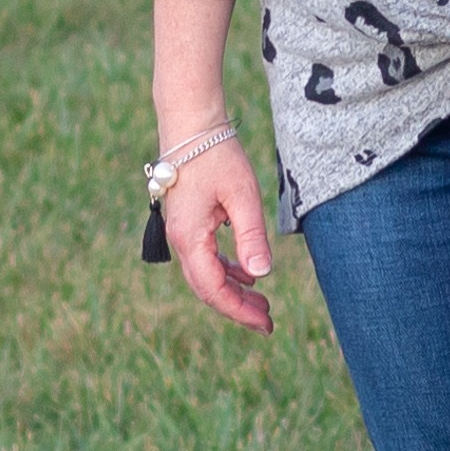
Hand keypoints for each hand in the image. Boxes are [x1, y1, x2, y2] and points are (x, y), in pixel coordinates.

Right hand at [161, 137, 274, 333]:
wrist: (191, 126)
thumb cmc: (217, 156)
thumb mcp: (242, 194)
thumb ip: (251, 235)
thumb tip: (262, 274)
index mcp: (190, 239)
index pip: (214, 289)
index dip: (239, 311)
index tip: (266, 324)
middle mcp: (180, 242)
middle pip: (208, 288)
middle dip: (237, 307)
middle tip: (269, 321)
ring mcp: (181, 233)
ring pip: (206, 274)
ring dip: (233, 290)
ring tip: (262, 302)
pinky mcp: (188, 223)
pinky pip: (206, 258)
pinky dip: (226, 270)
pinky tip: (246, 274)